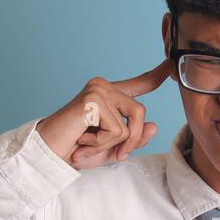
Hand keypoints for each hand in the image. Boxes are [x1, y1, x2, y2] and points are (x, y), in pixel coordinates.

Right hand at [37, 59, 173, 168]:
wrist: (47, 154)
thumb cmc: (76, 150)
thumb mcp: (111, 148)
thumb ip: (133, 139)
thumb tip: (154, 126)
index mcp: (109, 95)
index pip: (138, 84)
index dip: (156, 75)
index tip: (171, 64)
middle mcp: (103, 87)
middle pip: (140, 113)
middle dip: (131, 140)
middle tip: (114, 155)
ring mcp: (98, 90)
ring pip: (130, 124)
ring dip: (112, 144)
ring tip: (88, 145)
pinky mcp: (93, 99)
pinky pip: (117, 130)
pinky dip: (102, 144)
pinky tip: (82, 140)